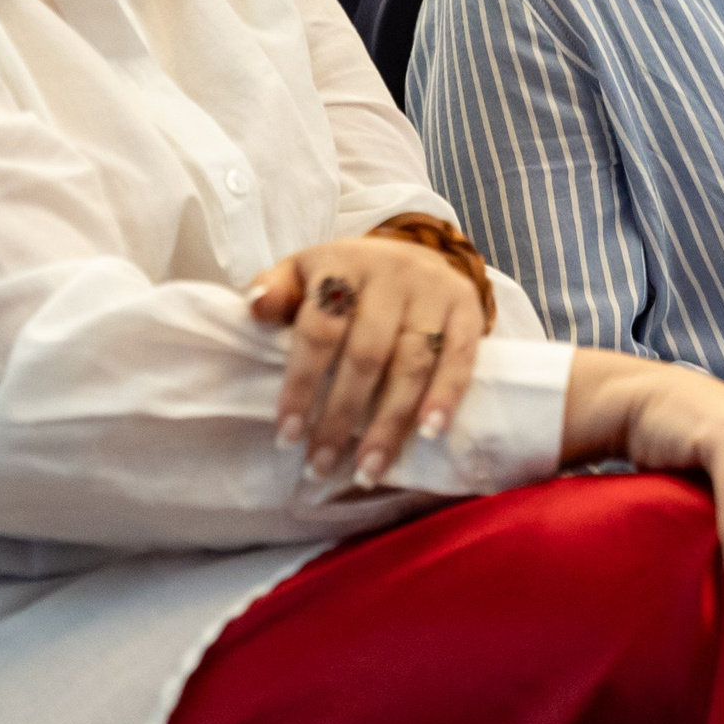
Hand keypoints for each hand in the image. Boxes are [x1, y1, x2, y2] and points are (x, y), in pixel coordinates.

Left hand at [246, 229, 488, 488]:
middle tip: (321, 466)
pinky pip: (459, 356)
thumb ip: (275, 290)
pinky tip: (429, 432)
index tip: (287, 435)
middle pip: (365, 354)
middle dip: (341, 417)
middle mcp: (392, 274)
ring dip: (389, 423)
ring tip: (368, 471)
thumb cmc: (346, 278)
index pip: (319, 328)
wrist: (413, 252)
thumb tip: (256, 308)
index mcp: (343, 264)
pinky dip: (445, 395)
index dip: (302, 384)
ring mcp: (433, 290)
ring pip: (411, 363)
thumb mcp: (303, 272)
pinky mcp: (467, 308)